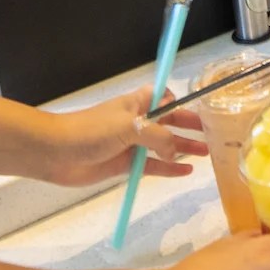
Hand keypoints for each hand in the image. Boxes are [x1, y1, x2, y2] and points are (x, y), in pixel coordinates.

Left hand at [35, 88, 208, 187]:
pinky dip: (169, 168)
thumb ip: (158, 137)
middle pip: (169, 122)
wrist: (56, 152)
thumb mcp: (129, 127)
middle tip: (213, 134)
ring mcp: (131, 144)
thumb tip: (175, 151)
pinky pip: (153, 165)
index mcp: (137, 104)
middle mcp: (137, 121)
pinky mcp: (125, 164)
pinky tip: (186, 171)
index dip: (182, 102)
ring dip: (183, 148)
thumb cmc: (91, 131)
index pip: (165, 98)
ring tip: (206, 154)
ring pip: (164, 145)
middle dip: (189, 126)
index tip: (202, 109)